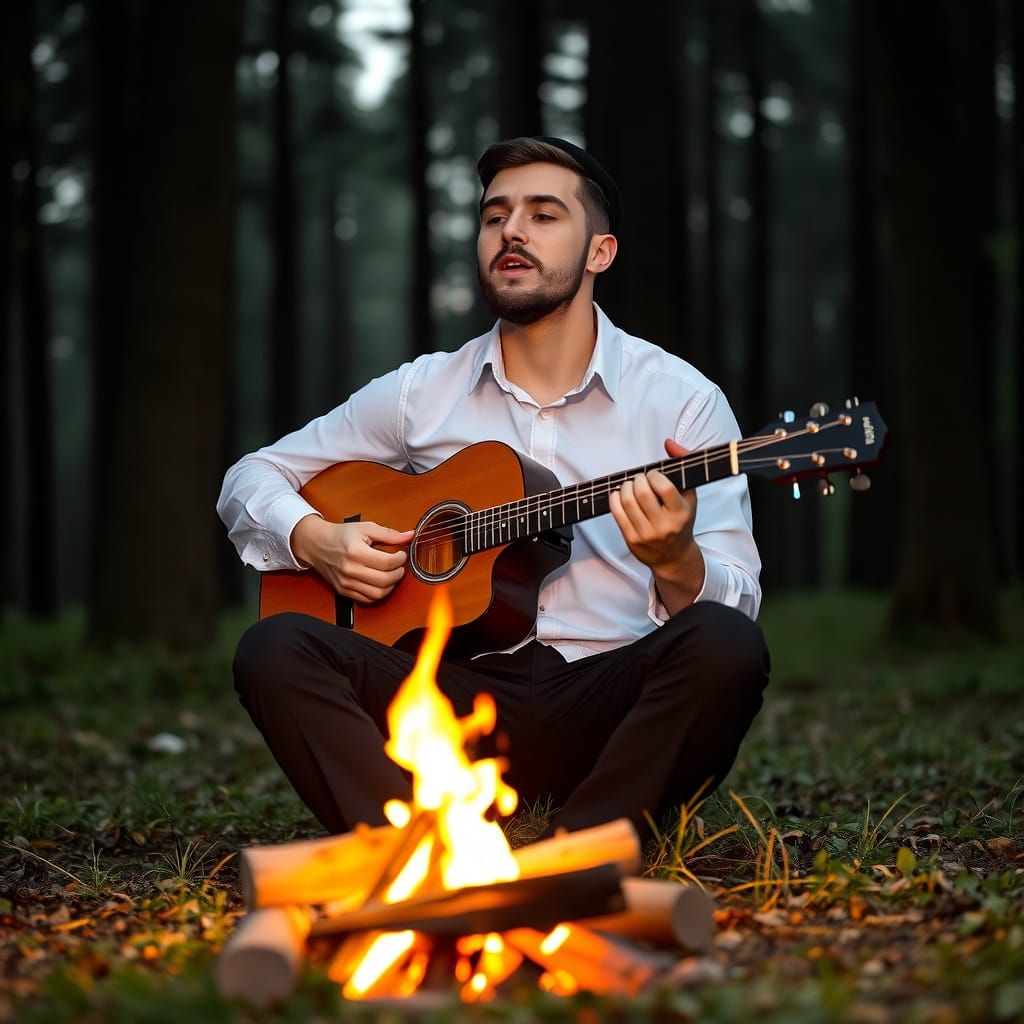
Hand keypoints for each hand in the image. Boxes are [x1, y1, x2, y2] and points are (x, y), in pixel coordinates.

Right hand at [290, 515, 414, 602]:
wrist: (317, 544)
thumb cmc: (340, 535)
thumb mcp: (365, 528)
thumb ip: (389, 534)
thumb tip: (409, 535)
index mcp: (355, 552)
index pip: (387, 562)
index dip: (400, 559)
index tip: (402, 554)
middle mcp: (350, 570)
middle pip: (385, 580)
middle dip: (398, 573)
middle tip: (399, 565)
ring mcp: (346, 583)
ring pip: (378, 593)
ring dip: (391, 585)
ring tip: (391, 574)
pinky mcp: (344, 591)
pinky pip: (367, 599)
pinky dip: (378, 593)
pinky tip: (381, 582)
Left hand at [608, 438, 704, 614]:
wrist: (674, 557)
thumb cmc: (681, 521)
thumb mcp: (690, 496)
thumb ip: (684, 464)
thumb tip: (669, 443)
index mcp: (682, 514)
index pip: (664, 487)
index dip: (654, 476)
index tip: (654, 475)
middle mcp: (665, 526)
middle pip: (642, 493)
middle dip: (637, 480)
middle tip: (639, 479)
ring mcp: (647, 534)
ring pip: (627, 502)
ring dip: (625, 487)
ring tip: (630, 486)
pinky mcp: (632, 540)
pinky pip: (616, 513)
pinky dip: (615, 498)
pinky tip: (620, 495)